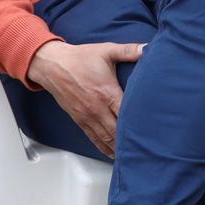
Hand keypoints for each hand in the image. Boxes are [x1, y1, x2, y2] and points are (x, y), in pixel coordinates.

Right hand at [26, 38, 144, 155]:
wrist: (52, 65)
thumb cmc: (79, 58)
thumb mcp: (107, 51)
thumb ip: (129, 50)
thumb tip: (148, 48)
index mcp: (107, 93)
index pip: (127, 113)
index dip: (139, 123)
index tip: (151, 131)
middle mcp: (98, 108)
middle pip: (117, 131)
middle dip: (130, 140)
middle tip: (146, 148)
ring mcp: (87, 116)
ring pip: (106, 138)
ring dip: (118, 148)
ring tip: (131, 156)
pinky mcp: (79, 120)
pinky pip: (93, 138)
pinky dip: (103, 147)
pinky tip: (111, 153)